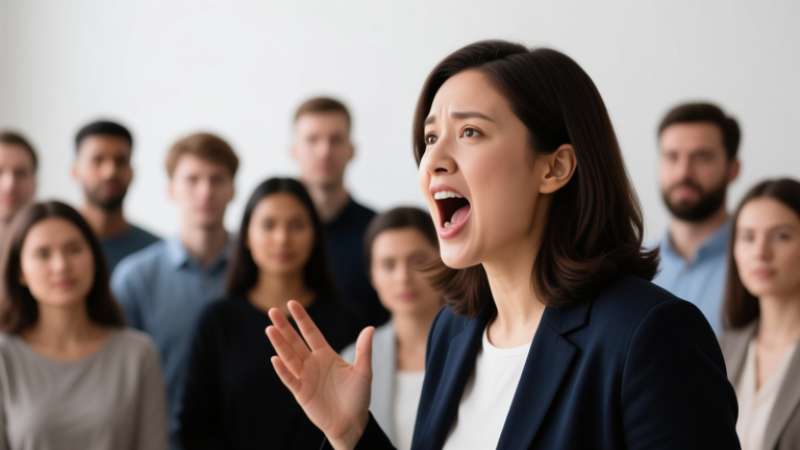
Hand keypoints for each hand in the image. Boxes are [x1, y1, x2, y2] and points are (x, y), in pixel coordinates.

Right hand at [266, 300, 373, 449]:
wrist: (351, 422)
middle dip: (284, 327)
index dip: (302, 319)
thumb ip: (364, 350)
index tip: (291, 303)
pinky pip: (290, 379)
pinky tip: (275, 358)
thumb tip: (369, 328)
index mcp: (326, 355)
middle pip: (295, 342)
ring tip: (270, 329)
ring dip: (280, 344)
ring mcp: (305, 377)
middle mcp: (313, 363)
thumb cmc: (358, 397)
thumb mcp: (363, 371)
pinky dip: (282, 369)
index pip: (311, 333)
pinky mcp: (301, 393)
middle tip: (272, 311)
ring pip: (289, 357)